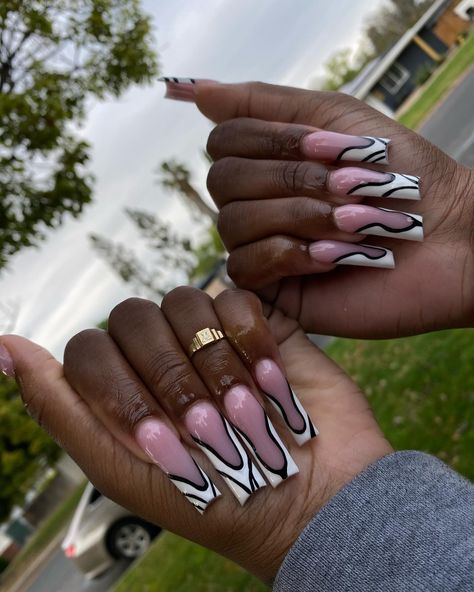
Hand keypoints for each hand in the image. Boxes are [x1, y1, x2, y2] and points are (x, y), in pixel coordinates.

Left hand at [0, 288, 390, 582]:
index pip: (88, 348)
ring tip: (244, 408)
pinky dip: (250, 340)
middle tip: (207, 427)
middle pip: (132, 317)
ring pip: (183, 302)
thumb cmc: (216, 501)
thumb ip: (61, 409)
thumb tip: (2, 346)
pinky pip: (234, 299)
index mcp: (124, 391)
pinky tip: (270, 378)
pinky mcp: (255, 324)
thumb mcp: (122, 470)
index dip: (119, 387)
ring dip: (212, 362)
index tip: (157, 437)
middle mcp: (160, 357)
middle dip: (170, 376)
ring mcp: (208, 337)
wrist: (314, 502)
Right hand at [193, 82, 473, 337]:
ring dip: (297, 216)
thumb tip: (196, 90)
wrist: (449, 236)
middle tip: (348, 188)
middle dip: (289, 180)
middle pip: (221, 181)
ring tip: (351, 226)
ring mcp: (264, 247)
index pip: (224, 142)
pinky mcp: (274, 289)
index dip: (272, 142)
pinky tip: (331, 259)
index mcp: (268, 164)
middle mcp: (257, 204)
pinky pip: (244, 267)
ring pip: (231, 224)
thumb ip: (265, 103)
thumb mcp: (334, 117)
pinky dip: (289, 255)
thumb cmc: (401, 172)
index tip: (330, 147)